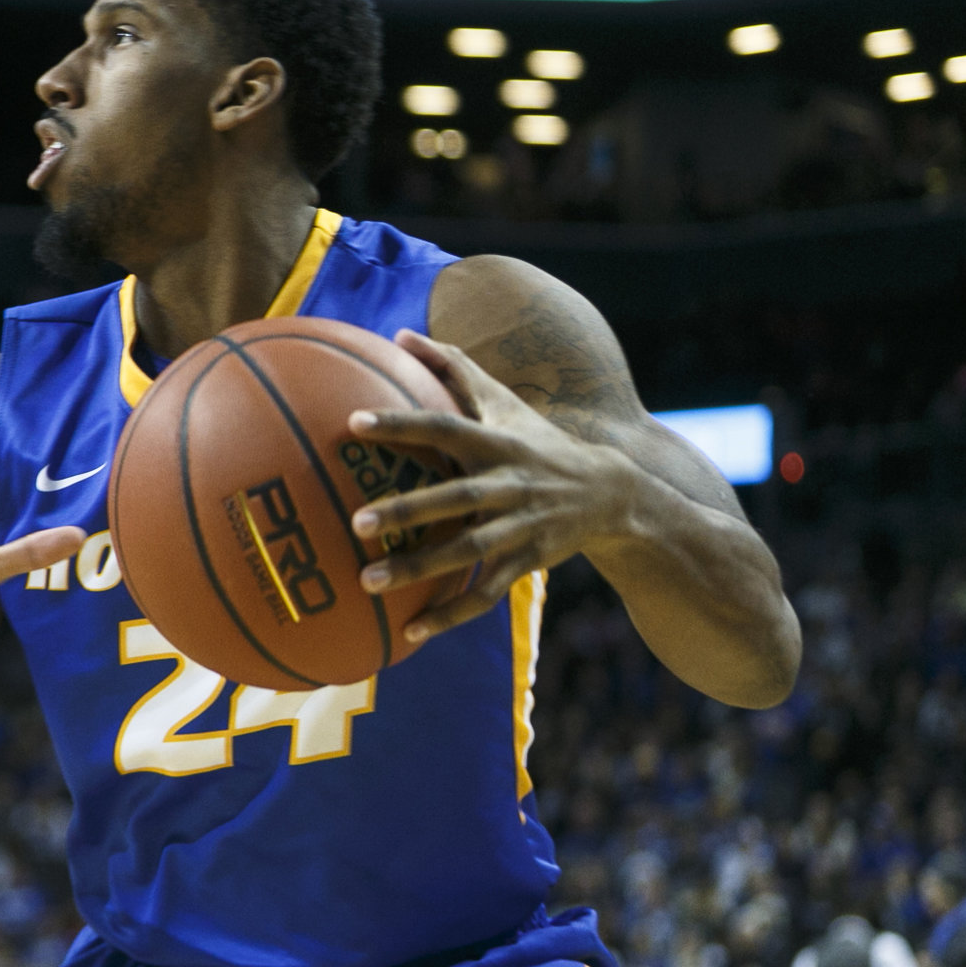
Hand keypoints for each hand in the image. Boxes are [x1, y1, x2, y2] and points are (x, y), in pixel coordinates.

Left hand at [343, 330, 634, 642]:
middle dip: (408, 509)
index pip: (443, 426)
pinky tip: (409, 632)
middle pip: (455, 497)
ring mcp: (521, 525)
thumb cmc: (539, 441)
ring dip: (419, 569)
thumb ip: (454, 368)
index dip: (401, 423)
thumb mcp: (505, 403)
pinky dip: (450, 613)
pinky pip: (486, 592)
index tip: (353, 422)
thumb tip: (401, 334)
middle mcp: (510, 483)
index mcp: (497, 442)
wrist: (611, 494)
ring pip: (466, 551)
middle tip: (355, 524)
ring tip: (367, 582)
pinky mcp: (528, 561)